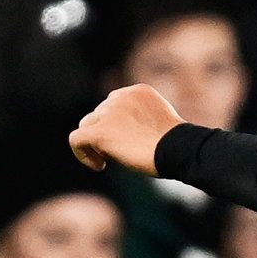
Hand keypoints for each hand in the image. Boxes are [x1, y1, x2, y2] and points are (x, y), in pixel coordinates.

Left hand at [71, 83, 186, 172]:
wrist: (180, 150)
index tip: (128, 140)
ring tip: (110, 159)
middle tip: (124, 153)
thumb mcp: (160, 123)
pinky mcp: (100, 132)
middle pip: (99, 114)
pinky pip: (76, 140)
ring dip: (96, 142)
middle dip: (107, 132)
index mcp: (137, 91)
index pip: (114, 104)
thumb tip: (122, 137)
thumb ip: (141, 120)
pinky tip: (99, 166)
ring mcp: (109, 113)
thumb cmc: (178, 145)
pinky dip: (82, 154)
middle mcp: (120, 97)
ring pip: (87, 125)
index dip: (116, 123)